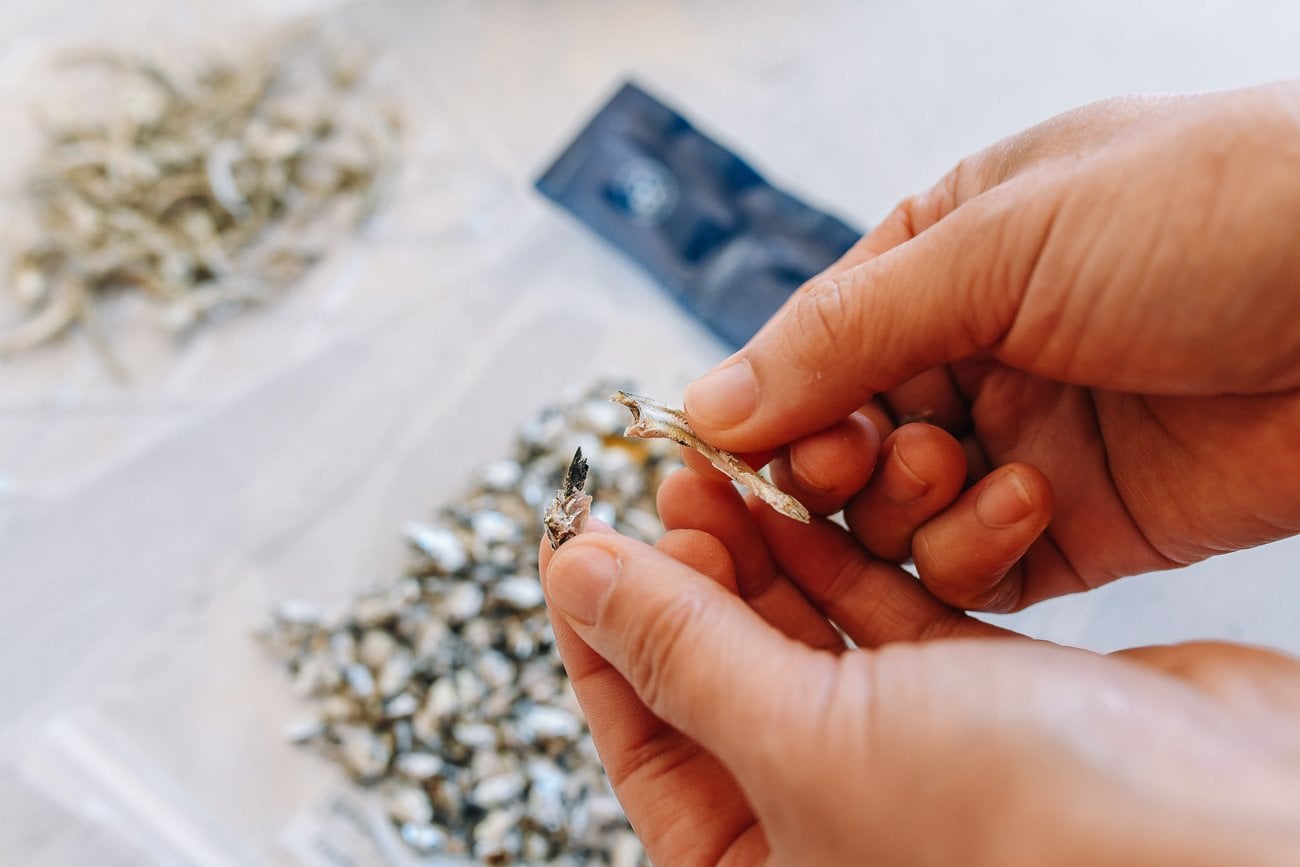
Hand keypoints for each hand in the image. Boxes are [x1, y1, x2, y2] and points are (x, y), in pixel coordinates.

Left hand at [538, 474, 1299, 865]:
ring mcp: (910, 755)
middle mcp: (835, 819)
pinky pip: (886, 613)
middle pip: (720, 678)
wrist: (1243, 829)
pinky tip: (810, 493)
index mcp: (767, 866)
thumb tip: (576, 581)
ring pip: (803, 636)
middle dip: (687, 578)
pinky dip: (847, 555)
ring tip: (721, 470)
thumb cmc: (1032, 833)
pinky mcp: (981, 695)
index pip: (647, 745)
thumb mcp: (811, 740)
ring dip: (764, 552)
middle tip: (665, 488)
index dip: (603, 639)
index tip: (578, 548)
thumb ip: (686, 654)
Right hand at [680, 82, 1299, 610]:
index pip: (809, 347)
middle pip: (838, 440)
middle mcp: (973, 350)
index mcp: (942, 255)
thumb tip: (708, 402)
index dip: (767, 405)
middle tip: (852, 460)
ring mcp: (1022, 437)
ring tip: (951, 467)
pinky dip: (971, 554)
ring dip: (904, 508)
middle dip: (831, 462)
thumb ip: (842, 333)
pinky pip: (974, 568)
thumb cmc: (1214, 211)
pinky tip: (1021, 504)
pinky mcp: (1076, 523)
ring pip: (894, 515)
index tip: (733, 452)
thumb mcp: (1000, 242)